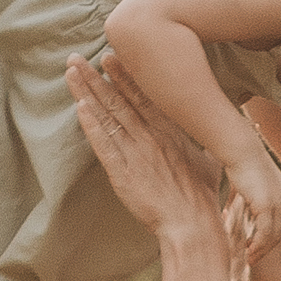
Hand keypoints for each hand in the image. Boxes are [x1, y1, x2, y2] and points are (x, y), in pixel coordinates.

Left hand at [67, 56, 228, 256]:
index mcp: (171, 131)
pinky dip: (90, 125)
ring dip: (87, 93)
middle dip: (96, 77)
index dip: (124, 75)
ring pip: (107, 116)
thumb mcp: (209, 161)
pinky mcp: (122, 173)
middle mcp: (151, 136)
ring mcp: (135, 153)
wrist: (192, 224)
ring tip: (71, 72)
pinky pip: (103, 144)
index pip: (143, 96)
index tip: (110, 57)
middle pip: (119, 100)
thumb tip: (208, 133)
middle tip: (77, 57)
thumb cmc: (202, 196)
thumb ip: (200, 143)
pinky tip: (79, 107)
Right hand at [222, 152, 280, 272]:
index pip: (280, 223)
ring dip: (261, 250)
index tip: (255, 248)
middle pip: (279, 232)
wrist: (242, 150)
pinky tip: (248, 250)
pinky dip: (258, 244)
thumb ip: (248, 200)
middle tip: (252, 259)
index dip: (269, 238)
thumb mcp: (250, 185)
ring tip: (249, 259)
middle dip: (266, 248)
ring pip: (273, 235)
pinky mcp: (267, 205)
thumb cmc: (241, 164)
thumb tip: (232, 211)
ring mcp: (278, 204)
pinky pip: (265, 232)